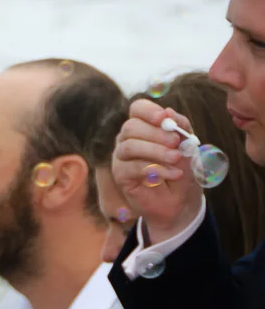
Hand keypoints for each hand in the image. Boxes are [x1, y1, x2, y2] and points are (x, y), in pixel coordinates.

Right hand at [113, 98, 200, 242]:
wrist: (180, 199)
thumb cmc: (182, 169)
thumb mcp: (188, 144)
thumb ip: (180, 127)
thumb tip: (168, 112)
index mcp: (145, 127)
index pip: (137, 109)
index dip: (148, 110)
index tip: (164, 118)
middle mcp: (128, 139)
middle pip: (131, 127)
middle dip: (156, 134)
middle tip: (176, 143)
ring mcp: (121, 158)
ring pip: (129, 147)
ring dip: (156, 152)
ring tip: (176, 159)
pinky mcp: (120, 176)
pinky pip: (132, 168)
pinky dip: (156, 169)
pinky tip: (173, 174)